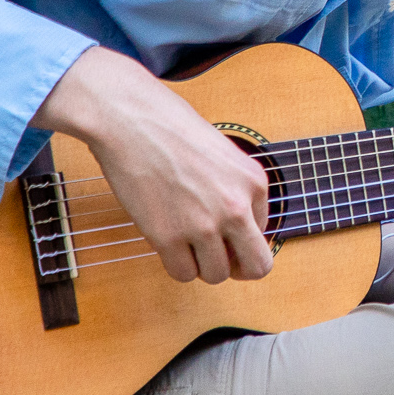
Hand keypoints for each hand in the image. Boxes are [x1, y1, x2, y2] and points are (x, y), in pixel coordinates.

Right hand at [33, 46, 272, 285]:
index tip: (218, 223)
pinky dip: (176, 265)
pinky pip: (183, 274)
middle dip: (239, 268)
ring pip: (216, 275)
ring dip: (202, 265)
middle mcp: (235, 206)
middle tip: (219, 257)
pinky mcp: (168, 236)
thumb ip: (236, 189)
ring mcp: (202, 224)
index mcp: (254, 182)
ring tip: (185, 241)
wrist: (130, 119)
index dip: (238, 233)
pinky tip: (167, 242)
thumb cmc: (170, 127)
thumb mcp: (223, 153)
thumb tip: (237, 234)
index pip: (262, 232)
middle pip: (257, 267)